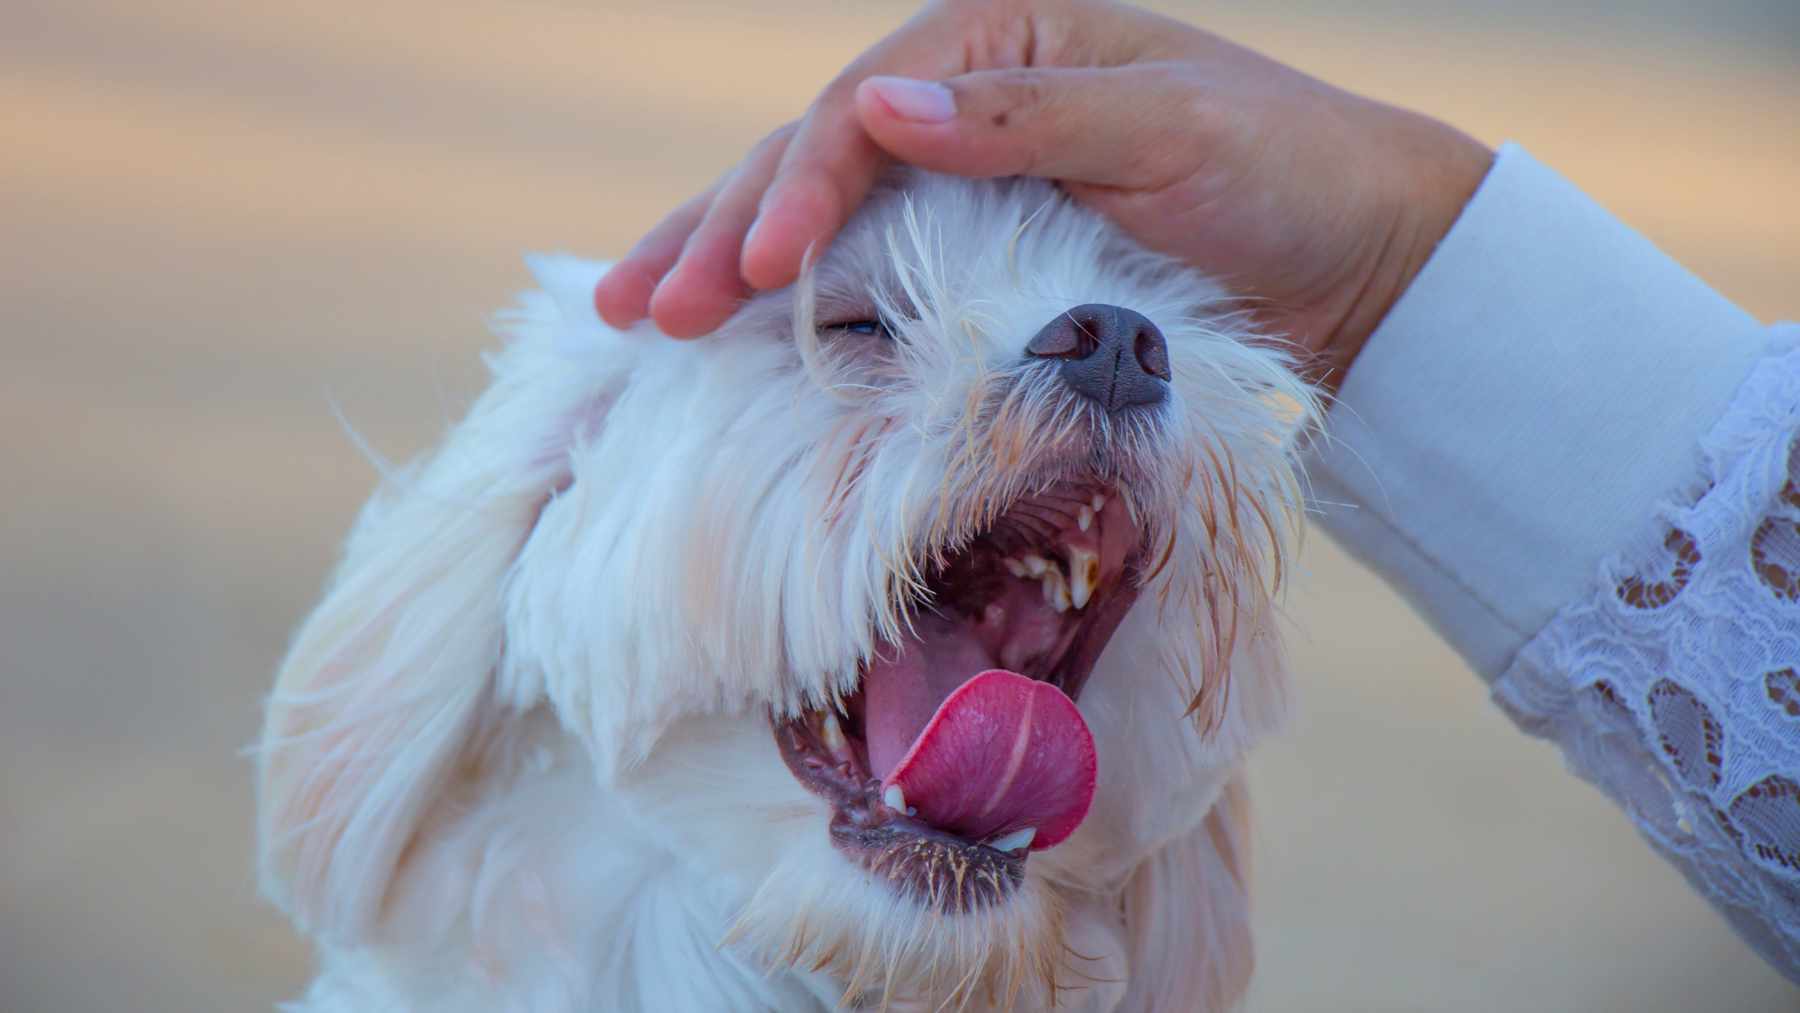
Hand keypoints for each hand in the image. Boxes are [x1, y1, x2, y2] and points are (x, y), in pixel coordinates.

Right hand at [595, 0, 1490, 386]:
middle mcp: (969, 105)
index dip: (796, 189)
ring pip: (823, 222)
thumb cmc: (1283, 177)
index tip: (747, 268)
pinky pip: (871, 279)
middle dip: (719, 230)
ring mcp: (967, 188)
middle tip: (635, 305)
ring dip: (728, 267)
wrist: (1361, 269)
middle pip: (813, 161)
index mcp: (1003, 44)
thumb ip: (1026, 118)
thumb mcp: (1168, 132)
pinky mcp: (983, 265)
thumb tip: (875, 103)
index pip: (864, 110)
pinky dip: (797, 310)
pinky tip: (731, 340)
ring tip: (636, 312)